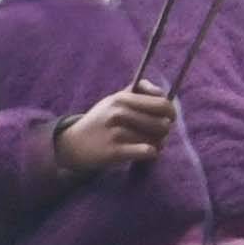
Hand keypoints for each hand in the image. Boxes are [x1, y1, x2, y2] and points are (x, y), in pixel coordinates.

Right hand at [62, 82, 177, 177]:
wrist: (72, 144)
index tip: (169, 118)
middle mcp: (119, 113)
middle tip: (157, 134)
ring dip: (157, 144)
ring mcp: (116, 132)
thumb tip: (163, 93)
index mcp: (122, 98)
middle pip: (162, 123)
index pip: (161, 103)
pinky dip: (151, 153)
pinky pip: (147, 152)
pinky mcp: (114, 151)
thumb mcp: (114, 99)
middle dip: (165, 131)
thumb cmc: (100, 121)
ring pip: (156, 139)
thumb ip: (138, 91)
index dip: (171, 112)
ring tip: (148, 144)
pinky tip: (145, 152)